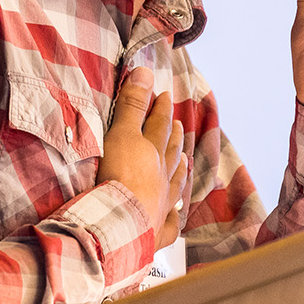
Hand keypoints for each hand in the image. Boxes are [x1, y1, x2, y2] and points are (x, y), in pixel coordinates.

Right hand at [97, 68, 189, 235]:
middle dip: (173, 137)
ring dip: (178, 171)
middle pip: (170, 153)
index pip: (158, 126)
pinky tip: (174, 216)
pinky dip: (172, 218)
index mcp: (152, 154)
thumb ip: (133, 105)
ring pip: (174, 184)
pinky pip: (168, 224)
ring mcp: (161, 206)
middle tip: (178, 125)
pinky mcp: (155, 231)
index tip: (164, 96)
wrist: (120, 224)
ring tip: (184, 160)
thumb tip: (145, 71)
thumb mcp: (121, 135)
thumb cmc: (119, 178)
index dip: (160, 110)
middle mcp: (161, 179)